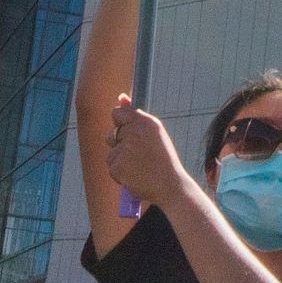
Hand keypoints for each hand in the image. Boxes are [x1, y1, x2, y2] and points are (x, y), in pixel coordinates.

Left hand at [107, 94, 195, 208]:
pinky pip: (112, 167)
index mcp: (146, 122)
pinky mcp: (118, 166)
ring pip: (111, 152)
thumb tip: (121, 96)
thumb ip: (135, 116)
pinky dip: (120, 173)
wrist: (170, 186)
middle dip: (120, 144)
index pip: (117, 113)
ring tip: (139, 166)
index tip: (130, 135)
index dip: (121, 124)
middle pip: (112, 134)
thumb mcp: (154, 132)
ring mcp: (125, 150)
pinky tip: (135, 175)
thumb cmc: (162, 159)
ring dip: (120, 160)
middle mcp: (134, 132)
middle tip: (140, 155)